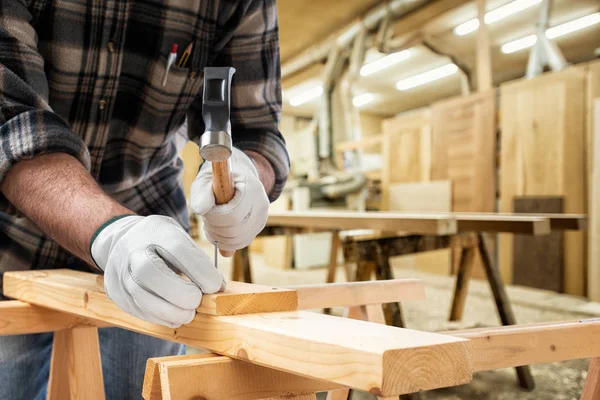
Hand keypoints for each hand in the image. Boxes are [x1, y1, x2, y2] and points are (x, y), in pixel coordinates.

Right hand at [91, 215, 224, 327]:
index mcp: (156, 232)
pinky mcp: (116, 292)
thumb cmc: (160, 241)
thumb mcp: (179, 236)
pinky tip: (174, 317)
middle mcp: (133, 250)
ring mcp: (120, 272)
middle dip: (181, 293)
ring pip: (142, 297)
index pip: (178, 250)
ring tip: (188, 314)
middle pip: (151, 273)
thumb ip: (198, 259)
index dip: (200, 271)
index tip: (215, 286)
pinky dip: (160, 317)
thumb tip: (218, 287)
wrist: (122, 240)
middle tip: (197, 301)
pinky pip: (138, 310)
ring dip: (171, 312)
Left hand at [190, 148, 268, 252]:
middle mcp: (261, 204)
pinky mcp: (258, 227)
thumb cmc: (216, 181)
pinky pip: (242, 242)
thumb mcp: (205, 182)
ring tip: (211, 224)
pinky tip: (218, 231)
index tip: (205, 211)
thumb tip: (200, 210)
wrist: (233, 181)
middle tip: (206, 219)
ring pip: (238, 240)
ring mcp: (262, 217)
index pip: (233, 215)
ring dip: (219, 237)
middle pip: (236, 230)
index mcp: (251, 188)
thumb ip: (202, 194)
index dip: (215, 218)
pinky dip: (226, 242)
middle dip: (215, 229)